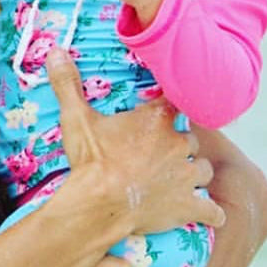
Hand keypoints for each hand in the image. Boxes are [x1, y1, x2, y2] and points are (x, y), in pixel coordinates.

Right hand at [46, 49, 223, 240]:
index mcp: (155, 120)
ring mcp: (185, 176)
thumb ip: (67, 84)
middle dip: (179, 144)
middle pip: (190, 139)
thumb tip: (55, 50)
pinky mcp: (188, 205)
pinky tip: (210, 215)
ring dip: (194, 172)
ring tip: (181, 177)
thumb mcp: (76, 119)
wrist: (99, 204)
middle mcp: (177, 144)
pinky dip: (211, 213)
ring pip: (203, 169)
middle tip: (162, 151)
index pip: (174, 104)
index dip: (168, 109)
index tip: (161, 112)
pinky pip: (212, 210)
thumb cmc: (91, 161)